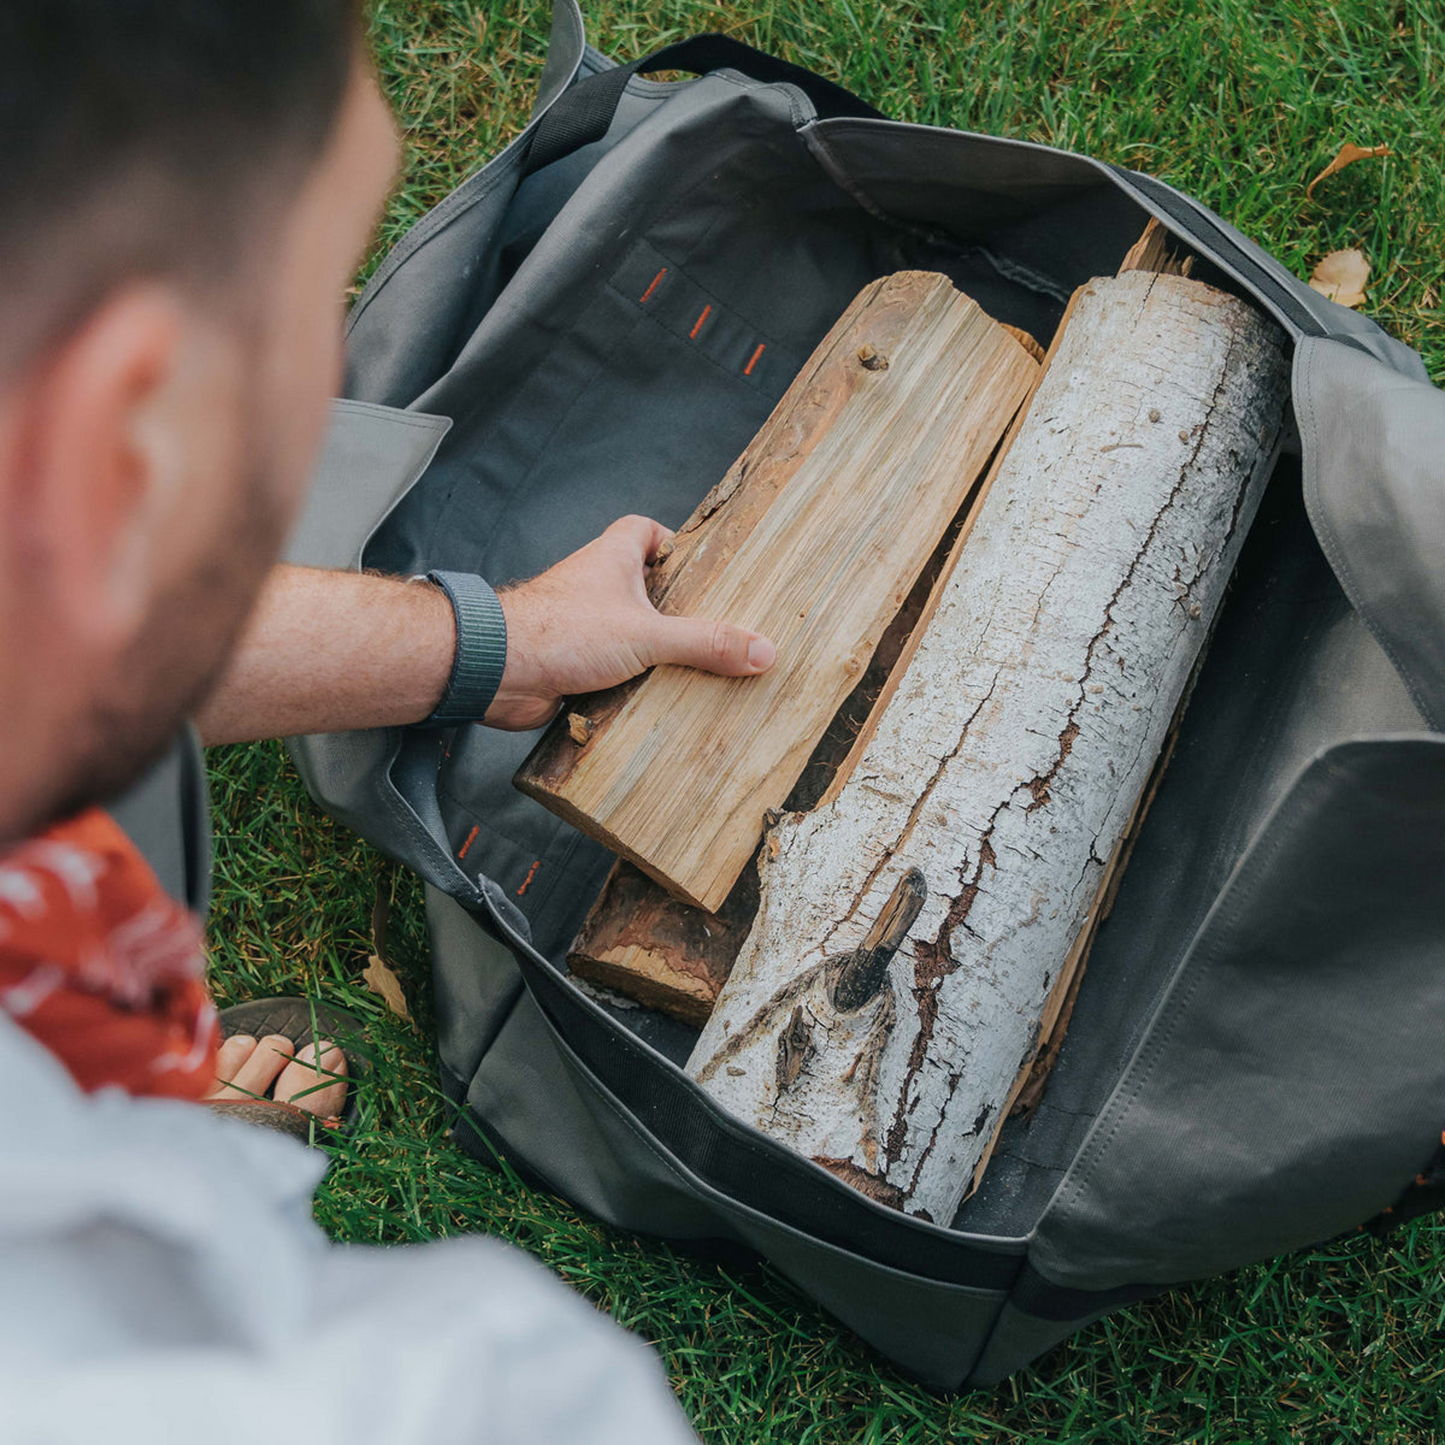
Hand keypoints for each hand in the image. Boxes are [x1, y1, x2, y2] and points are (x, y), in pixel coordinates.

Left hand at [484, 514, 776, 730]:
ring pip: (628, 631)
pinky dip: (632, 683)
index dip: (672, 544)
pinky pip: (613, 669)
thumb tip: (760, 649)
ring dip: (654, 651)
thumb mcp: (648, 634)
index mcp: (613, 558)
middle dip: (674, 608)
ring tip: (696, 670)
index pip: (645, 531)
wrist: (498, 670)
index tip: (699, 568)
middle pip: (643, 586)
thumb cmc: (560, 631)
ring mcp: (582, 625)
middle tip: (712, 628)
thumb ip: (705, 641)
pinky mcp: (573, 662)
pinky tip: (657, 701)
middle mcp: (595, 586)